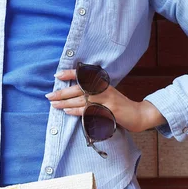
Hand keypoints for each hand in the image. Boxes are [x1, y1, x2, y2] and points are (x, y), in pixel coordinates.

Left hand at [45, 69, 165, 132]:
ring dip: (66, 102)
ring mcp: (107, 101)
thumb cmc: (119, 105)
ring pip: (82, 100)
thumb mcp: (107, 93)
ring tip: (54, 104)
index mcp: (103, 83)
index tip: (57, 75)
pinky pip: (89, 111)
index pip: (84, 75)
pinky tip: (68, 111)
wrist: (138, 115)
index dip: (70, 74)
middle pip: (79, 89)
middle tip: (49, 95)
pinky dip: (77, 111)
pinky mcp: (108, 111)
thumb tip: (73, 91)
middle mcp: (104, 89)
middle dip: (62, 92)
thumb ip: (94, 90)